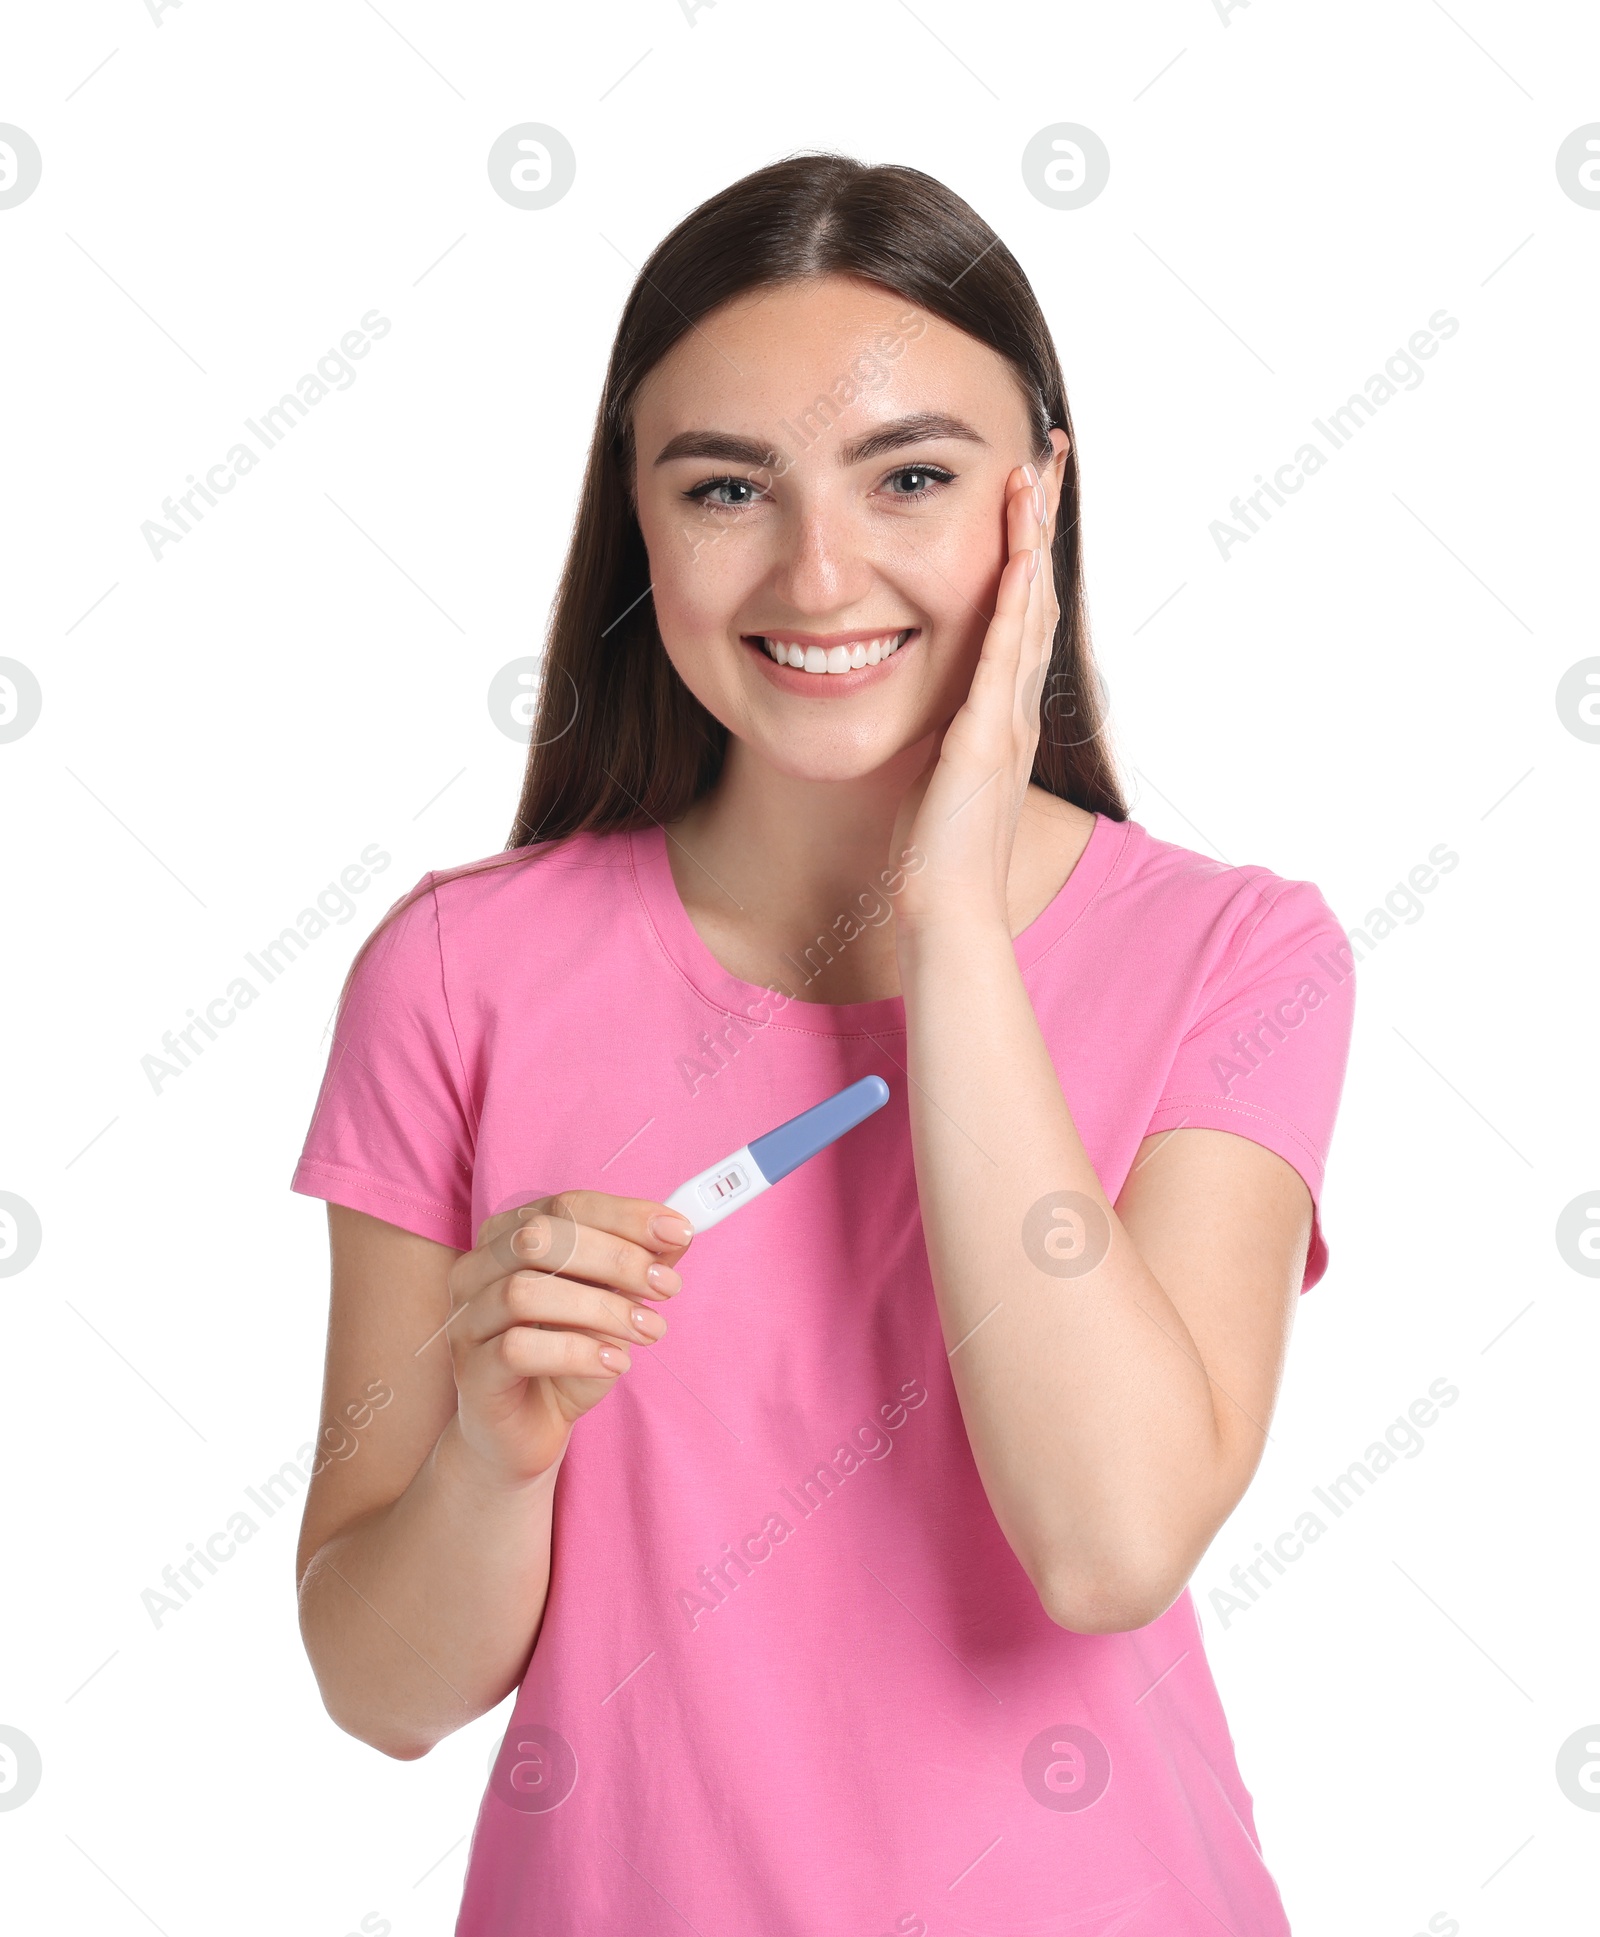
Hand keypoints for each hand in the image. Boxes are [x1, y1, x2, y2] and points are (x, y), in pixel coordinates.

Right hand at [441, 1192, 693, 1487]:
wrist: (524, 1433)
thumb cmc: (565, 1359)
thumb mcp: (609, 1304)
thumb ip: (637, 1267)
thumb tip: (677, 1234)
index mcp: (507, 1237)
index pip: (566, 1205)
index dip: (625, 1216)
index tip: (679, 1233)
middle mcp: (476, 1269)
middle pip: (541, 1238)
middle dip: (615, 1257)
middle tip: (666, 1288)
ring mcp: (466, 1320)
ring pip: (524, 1292)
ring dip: (602, 1309)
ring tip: (649, 1331)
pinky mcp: (470, 1371)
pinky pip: (516, 1349)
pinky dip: (576, 1351)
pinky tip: (615, 1363)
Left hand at [890, 448, 1062, 930]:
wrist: (948, 909)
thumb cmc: (937, 853)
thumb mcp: (938, 772)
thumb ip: (943, 732)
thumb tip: (931, 706)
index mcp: (1004, 711)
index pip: (1019, 611)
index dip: (1025, 548)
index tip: (1025, 490)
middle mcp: (1016, 706)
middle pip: (1036, 593)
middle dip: (1040, 521)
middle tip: (1047, 454)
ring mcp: (1007, 720)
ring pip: (1028, 612)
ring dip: (1032, 542)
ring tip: (1035, 479)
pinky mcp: (986, 739)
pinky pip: (1003, 659)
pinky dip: (1012, 605)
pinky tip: (1017, 560)